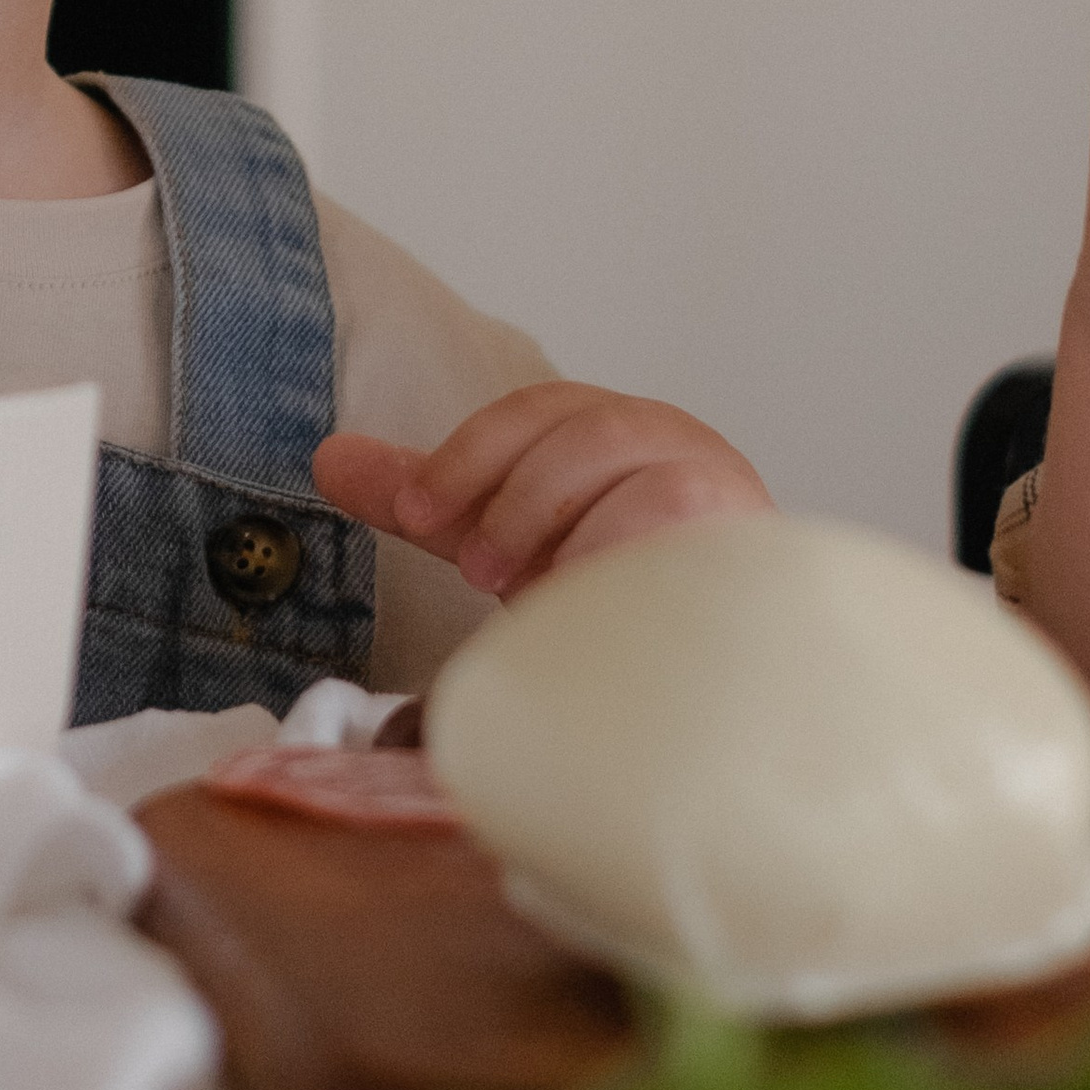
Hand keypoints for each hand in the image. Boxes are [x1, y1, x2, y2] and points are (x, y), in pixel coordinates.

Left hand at [312, 383, 772, 599]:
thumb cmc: (603, 594)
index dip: (471, 454)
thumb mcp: (504, 538)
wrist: (712, 680)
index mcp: (619, 430)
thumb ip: (434, 498)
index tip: (414, 513)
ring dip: (572, 536)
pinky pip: (699, 548)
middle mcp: (680, 447)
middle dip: (515, 497)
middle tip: (477, 572)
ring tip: (533, 600)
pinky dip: (633, 572)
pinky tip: (596, 612)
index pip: (544, 410)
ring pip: (649, 484)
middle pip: (592, 432)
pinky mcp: (761, 558)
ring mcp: (730, 498)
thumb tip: (329, 457)